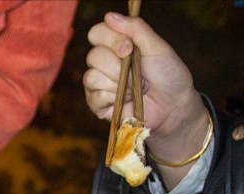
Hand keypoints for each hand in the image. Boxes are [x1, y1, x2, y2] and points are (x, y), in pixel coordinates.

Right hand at [84, 13, 207, 171]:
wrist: (173, 106)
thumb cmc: (168, 75)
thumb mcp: (157, 47)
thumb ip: (137, 28)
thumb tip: (109, 15)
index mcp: (116, 46)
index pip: (96, 33)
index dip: (111, 39)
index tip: (130, 47)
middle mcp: (103, 62)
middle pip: (93, 55)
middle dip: (117, 65)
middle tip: (136, 72)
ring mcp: (97, 84)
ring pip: (92, 76)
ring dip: (118, 83)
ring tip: (133, 88)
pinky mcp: (96, 104)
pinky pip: (94, 96)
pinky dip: (113, 97)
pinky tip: (126, 100)